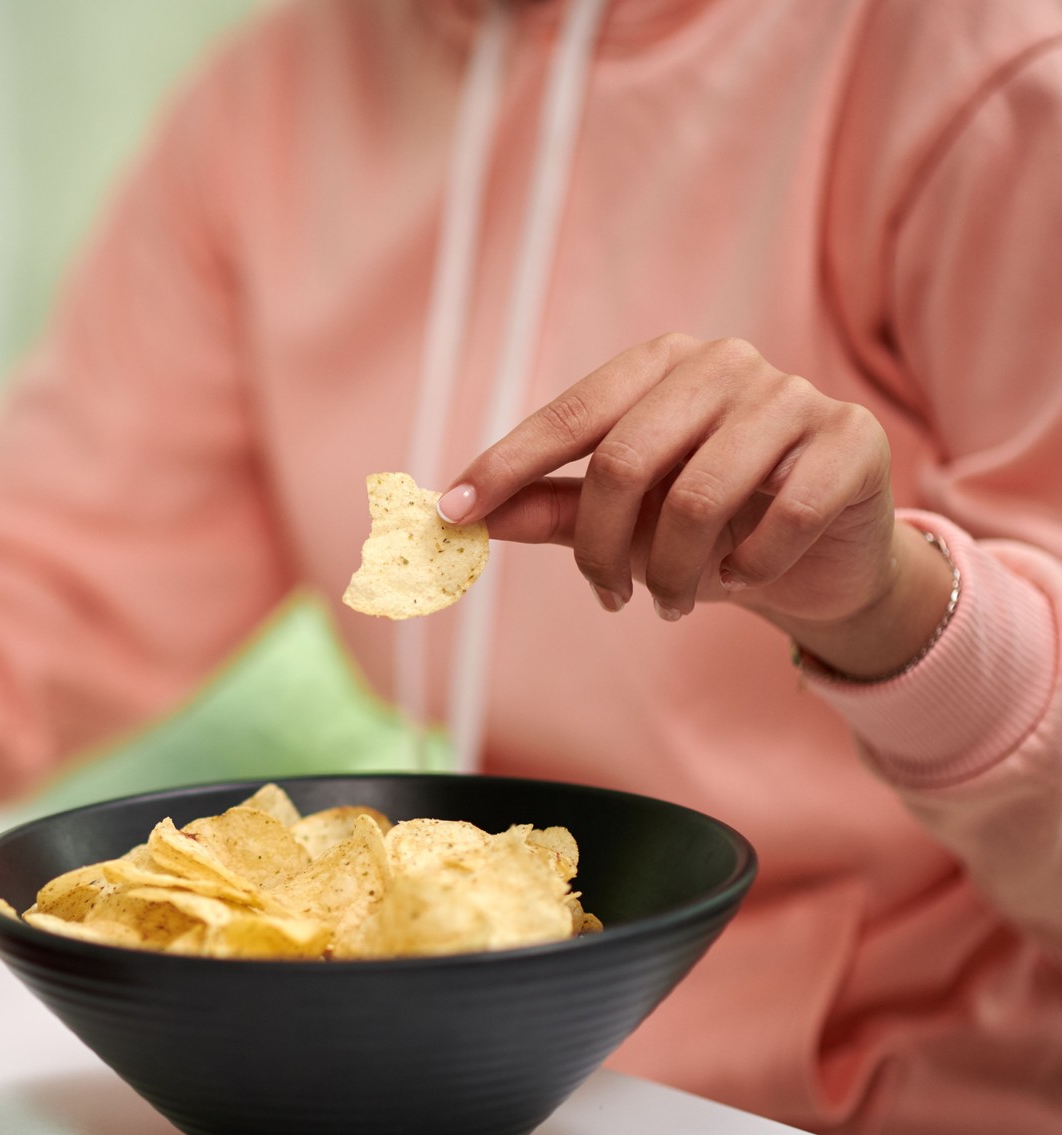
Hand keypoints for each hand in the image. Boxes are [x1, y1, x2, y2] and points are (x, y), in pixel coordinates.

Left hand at [438, 333, 952, 678]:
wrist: (827, 559)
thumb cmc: (712, 528)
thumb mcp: (624, 519)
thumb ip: (549, 506)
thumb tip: (458, 519)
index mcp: (661, 365)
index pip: (570, 414)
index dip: (506, 466)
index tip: (451, 514)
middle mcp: (725, 364)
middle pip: (625, 460)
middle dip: (601, 548)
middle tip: (609, 597)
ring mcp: (794, 396)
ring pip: (698, 498)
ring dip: (671, 572)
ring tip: (668, 600)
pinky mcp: (852, 440)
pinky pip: (782, 519)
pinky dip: (750, 568)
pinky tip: (744, 577)